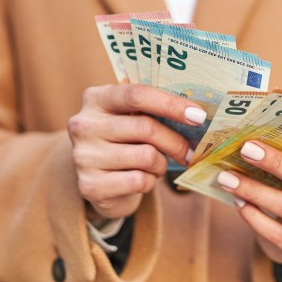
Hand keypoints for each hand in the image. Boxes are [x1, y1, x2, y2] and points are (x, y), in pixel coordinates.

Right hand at [68, 83, 206, 220]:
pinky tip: (142, 179)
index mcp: (96, 98)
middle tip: (190, 151)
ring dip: (160, 164)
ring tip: (155, 165)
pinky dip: (149, 182)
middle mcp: (83, 125)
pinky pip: (138, 181)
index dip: (171, 104)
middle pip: (146, 127)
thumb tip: (195, 110)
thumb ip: (153, 107)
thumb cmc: (124, 141)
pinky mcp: (90, 186)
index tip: (198, 116)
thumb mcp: (131, 117)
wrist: (100, 181)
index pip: (137, 95)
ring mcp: (83, 156)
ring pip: (146, 156)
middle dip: (176, 141)